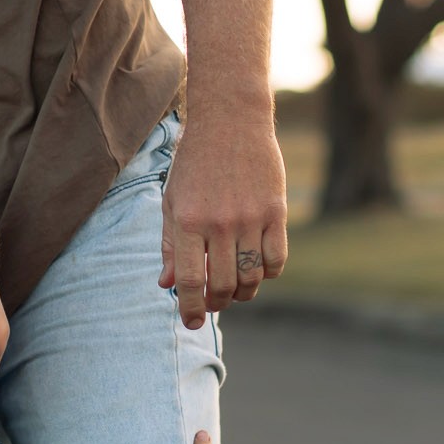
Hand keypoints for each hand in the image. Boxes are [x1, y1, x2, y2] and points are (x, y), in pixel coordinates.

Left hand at [160, 117, 287, 329]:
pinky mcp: (276, 211)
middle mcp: (219, 223)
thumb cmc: (195, 162)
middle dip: (217, 303)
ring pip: (251, 278)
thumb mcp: (172, 200)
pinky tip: (257, 268)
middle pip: (223, 285)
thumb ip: (170, 244)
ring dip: (243, 292)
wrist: (230, 120)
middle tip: (214, 303)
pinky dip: (267, 273)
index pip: (190, 281)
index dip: (190, 308)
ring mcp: (250, 218)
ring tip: (236, 289)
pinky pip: (276, 259)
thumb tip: (166, 285)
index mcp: (187, 221)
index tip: (192, 322)